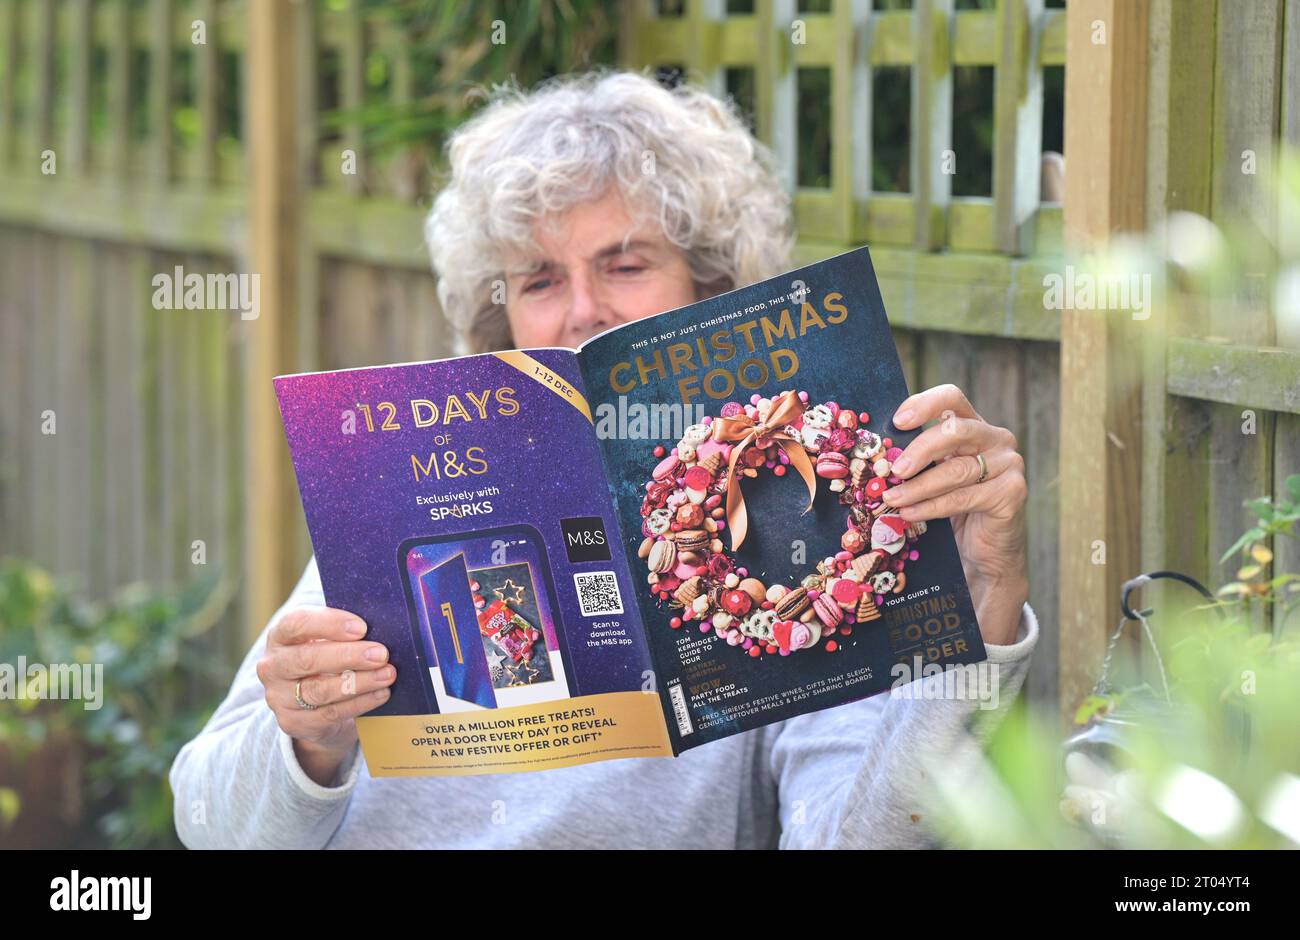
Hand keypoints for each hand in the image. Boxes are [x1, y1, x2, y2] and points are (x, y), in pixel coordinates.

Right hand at [256, 606, 394, 784]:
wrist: (311, 705)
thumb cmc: (326, 658)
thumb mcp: (328, 640)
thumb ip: (345, 632)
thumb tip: (382, 625)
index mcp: (280, 636)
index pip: (296, 623)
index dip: (329, 624)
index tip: (362, 628)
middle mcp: (272, 666)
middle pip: (307, 659)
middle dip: (349, 656)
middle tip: (381, 654)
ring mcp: (279, 697)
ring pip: (319, 690)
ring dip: (359, 682)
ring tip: (387, 675)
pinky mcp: (292, 722)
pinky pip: (329, 713)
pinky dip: (359, 703)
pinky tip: (381, 694)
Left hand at [879, 384, 1028, 644]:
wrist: (985, 553)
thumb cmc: (953, 509)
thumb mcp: (934, 476)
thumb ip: (918, 460)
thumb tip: (877, 455)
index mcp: (974, 426)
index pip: (952, 398)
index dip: (925, 404)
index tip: (898, 422)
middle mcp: (996, 439)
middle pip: (955, 430)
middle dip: (920, 450)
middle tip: (895, 470)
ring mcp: (1009, 464)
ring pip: (957, 469)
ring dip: (919, 486)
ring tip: (892, 499)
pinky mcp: (1012, 493)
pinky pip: (964, 497)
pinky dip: (932, 507)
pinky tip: (911, 514)